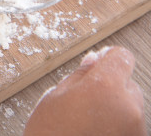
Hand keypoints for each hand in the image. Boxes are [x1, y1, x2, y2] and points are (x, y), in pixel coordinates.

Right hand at [24, 46, 145, 135]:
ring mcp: (136, 129)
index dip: (108, 57)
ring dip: (114, 109)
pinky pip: (130, 126)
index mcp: (105, 87)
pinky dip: (117, 127)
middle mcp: (129, 107)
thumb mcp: (54, 98)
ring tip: (87, 123)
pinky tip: (95, 133)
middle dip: (110, 87)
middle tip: (84, 100)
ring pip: (130, 107)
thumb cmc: (50, 135)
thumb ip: (79, 76)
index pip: (121, 57)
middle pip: (127, 84)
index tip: (100, 61)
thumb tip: (94, 61)